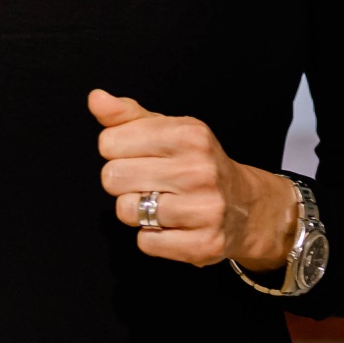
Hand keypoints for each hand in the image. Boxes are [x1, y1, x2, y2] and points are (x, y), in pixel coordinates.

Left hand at [89, 89, 296, 270]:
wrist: (247, 207)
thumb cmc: (196, 163)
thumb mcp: (168, 130)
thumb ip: (127, 115)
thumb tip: (96, 98)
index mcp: (189, 134)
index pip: (109, 142)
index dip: (116, 151)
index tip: (139, 155)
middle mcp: (199, 170)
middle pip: (112, 177)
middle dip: (123, 182)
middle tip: (149, 182)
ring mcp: (204, 209)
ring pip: (126, 211)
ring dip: (136, 211)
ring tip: (161, 204)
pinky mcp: (205, 244)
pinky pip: (145, 242)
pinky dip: (151, 237)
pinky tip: (173, 227)